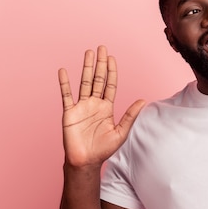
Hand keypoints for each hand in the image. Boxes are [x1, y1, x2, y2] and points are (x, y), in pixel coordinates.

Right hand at [58, 45, 145, 167]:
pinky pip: (66, 95)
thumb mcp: (121, 132)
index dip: (111, 71)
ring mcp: (81, 107)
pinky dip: (64, 83)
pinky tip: (64, 71)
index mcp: (107, 107)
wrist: (85, 161)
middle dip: (100, 64)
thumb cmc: (103, 149)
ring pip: (84, 82)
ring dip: (86, 68)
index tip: (112, 58)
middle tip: (101, 48)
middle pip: (98, 79)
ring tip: (88, 53)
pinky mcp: (69, 113)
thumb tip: (143, 101)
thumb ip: (130, 116)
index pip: (110, 84)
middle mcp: (94, 104)